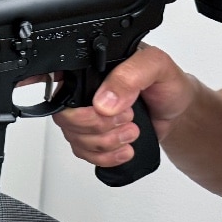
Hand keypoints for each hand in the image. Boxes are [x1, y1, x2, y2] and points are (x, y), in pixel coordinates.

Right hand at [52, 45, 197, 168]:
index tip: (62, 97)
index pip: (56, 72)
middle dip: (96, 124)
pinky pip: (84, 153)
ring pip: (73, 137)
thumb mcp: (156, 68)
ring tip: (131, 132)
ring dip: (105, 142)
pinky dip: (105, 156)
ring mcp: (86, 115)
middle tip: (126, 117)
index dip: (43, 82)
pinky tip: (123, 149)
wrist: (178, 112)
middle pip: (64, 114)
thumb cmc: (167, 85)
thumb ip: (130, 76)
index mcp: (91, 65)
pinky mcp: (94, 136)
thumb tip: (103, 101)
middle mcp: (84, 90)